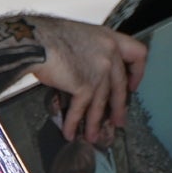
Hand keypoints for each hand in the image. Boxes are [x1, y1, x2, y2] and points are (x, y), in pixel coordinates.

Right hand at [29, 17, 147, 144]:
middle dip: (119, 107)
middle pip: (120, 86)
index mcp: (109, 38)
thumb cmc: (48, 35)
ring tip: (94, 137)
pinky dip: (74, 123)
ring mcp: (100, 71)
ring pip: (102, 102)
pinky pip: (82, 109)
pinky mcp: (85, 85)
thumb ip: (92, 51)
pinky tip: (70, 133)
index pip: (138, 54)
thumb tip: (89, 69)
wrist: (33, 40)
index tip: (132, 85)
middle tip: (119, 121)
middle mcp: (109, 54)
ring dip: (96, 122)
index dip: (138, 72)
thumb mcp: (80, 35)